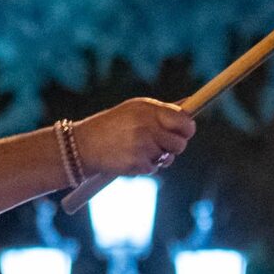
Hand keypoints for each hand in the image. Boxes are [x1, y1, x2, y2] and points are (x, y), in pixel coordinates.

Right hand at [74, 100, 195, 177]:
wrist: (84, 144)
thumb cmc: (113, 125)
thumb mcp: (135, 109)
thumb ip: (163, 109)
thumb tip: (189, 105)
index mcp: (149, 109)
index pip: (184, 121)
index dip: (188, 128)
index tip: (185, 131)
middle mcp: (148, 126)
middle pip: (181, 143)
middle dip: (175, 146)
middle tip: (163, 144)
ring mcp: (143, 146)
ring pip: (168, 157)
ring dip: (160, 157)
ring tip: (141, 149)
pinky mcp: (137, 163)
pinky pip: (154, 168)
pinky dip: (145, 166)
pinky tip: (130, 157)